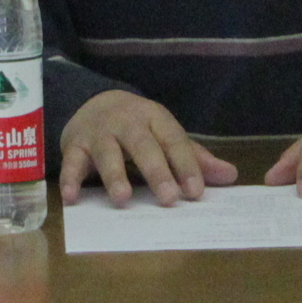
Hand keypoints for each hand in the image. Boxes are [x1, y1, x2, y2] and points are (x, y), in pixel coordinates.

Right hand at [60, 92, 235, 207]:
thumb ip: (194, 158)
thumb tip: (231, 176)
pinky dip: (70, 179)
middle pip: (142, 145)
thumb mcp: (166, 137)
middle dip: (156, 171)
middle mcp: (127, 122)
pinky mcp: (74, 144)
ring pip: (107, 152)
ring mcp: (99, 132)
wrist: (94, 103)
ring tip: (124, 199)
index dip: (186, 165)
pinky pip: (71, 162)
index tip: (196, 192)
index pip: (173, 140)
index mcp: (155, 118)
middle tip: (169, 199)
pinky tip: (73, 197)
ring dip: (114, 175)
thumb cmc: (138, 129)